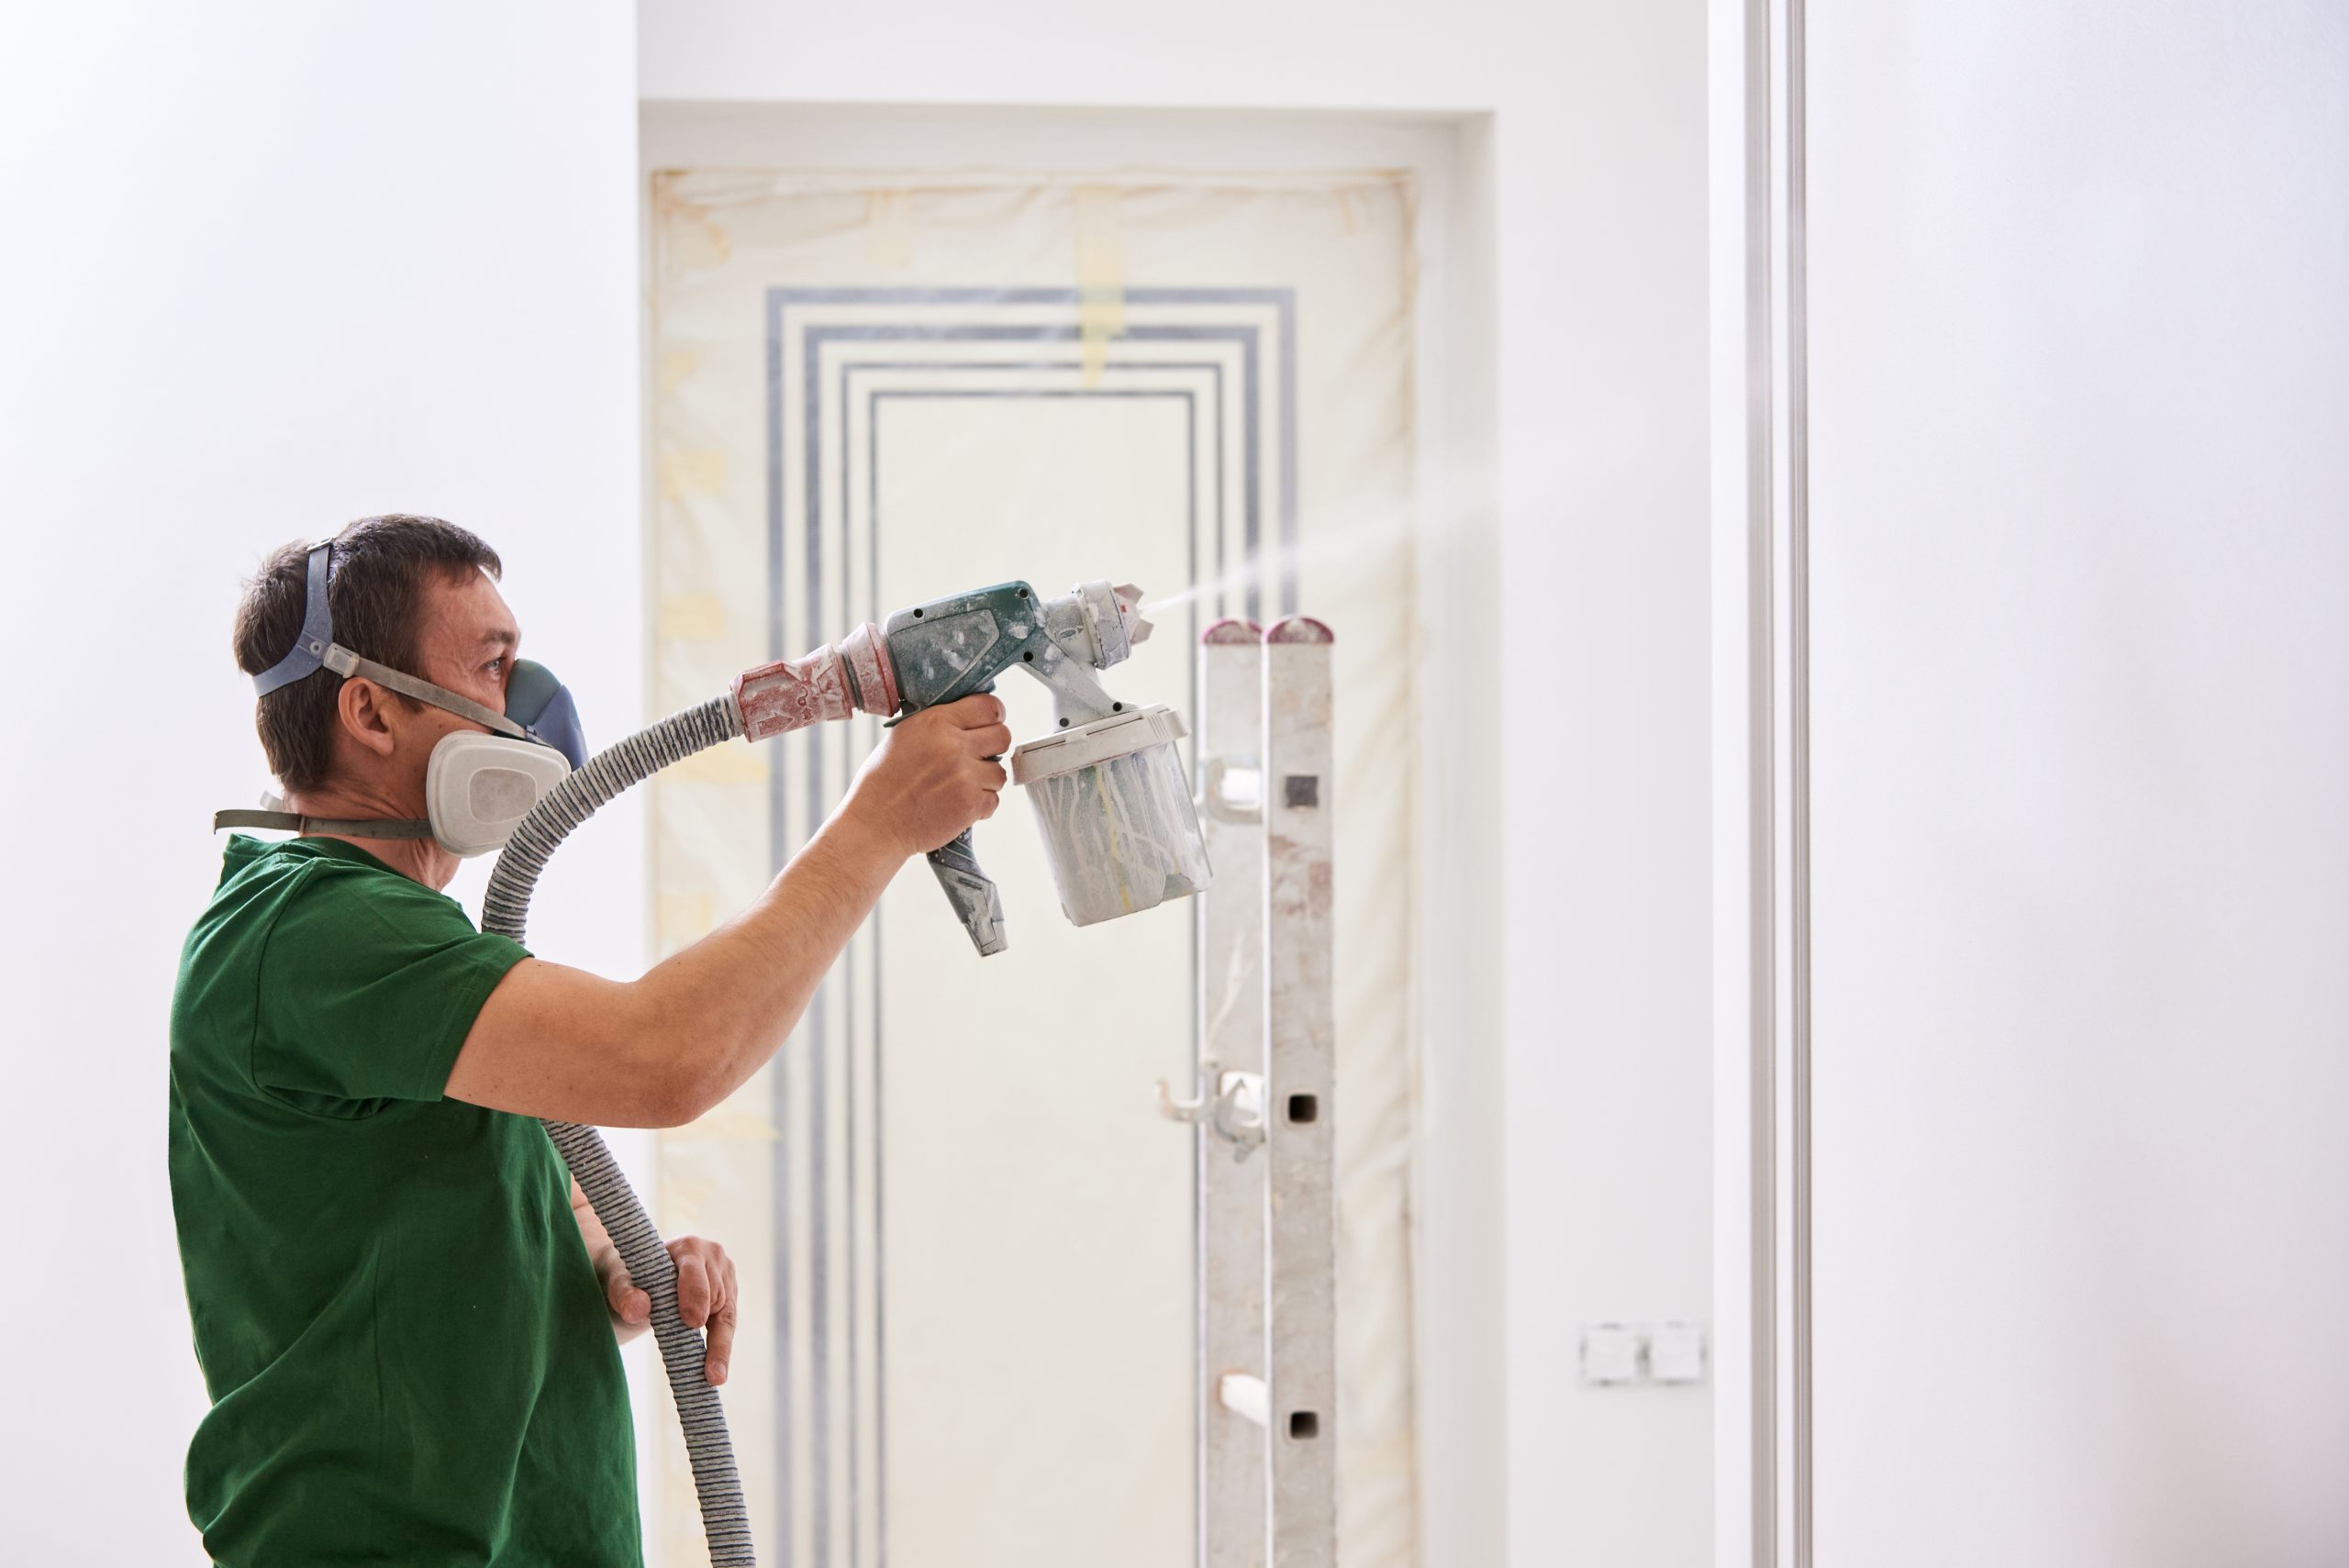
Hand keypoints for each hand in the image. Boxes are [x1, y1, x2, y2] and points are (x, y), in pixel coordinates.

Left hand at [598, 1234, 739, 1385]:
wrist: (638, 1273)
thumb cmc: (627, 1275)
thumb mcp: (617, 1281)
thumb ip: (624, 1293)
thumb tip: (638, 1310)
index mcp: (687, 1246)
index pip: (695, 1274)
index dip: (694, 1297)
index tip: (692, 1323)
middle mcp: (712, 1256)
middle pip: (715, 1297)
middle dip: (711, 1332)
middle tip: (711, 1371)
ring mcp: (724, 1274)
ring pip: (727, 1313)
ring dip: (719, 1345)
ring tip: (715, 1377)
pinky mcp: (728, 1293)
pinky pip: (728, 1323)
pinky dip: (721, 1347)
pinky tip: (719, 1372)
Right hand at [840, 693, 1011, 856]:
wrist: (875, 824)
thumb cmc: (883, 782)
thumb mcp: (904, 735)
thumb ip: (939, 724)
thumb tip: (969, 718)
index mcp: (936, 722)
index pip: (988, 706)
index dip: (994, 715)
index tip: (989, 724)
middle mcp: (954, 745)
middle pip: (1003, 736)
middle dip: (994, 747)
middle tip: (979, 757)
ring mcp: (965, 776)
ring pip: (1000, 771)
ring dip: (986, 780)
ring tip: (961, 786)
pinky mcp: (971, 804)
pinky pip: (994, 800)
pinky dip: (981, 806)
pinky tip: (957, 804)